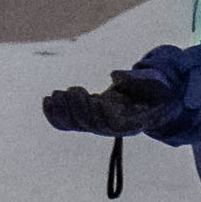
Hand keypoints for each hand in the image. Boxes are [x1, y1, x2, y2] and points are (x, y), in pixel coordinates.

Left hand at [41, 61, 177, 137]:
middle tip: (72, 90)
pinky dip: (54, 114)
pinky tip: (46, 100)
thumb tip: (114, 76)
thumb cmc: (154, 89)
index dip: (102, 115)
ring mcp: (99, 124)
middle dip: (79, 108)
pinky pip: (68, 123)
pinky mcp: (88, 118)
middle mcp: (114, 126)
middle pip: (92, 125)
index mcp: (133, 120)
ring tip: (54, 95)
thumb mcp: (154, 82)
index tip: (96, 100)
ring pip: (78, 124)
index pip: (114, 125)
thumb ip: (138, 79)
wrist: (149, 98)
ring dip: (63, 110)